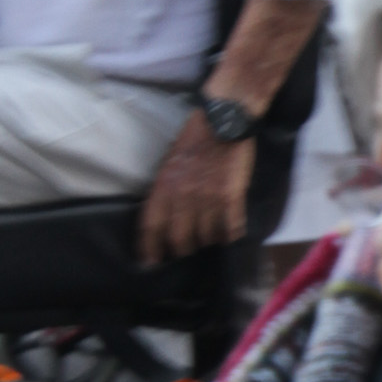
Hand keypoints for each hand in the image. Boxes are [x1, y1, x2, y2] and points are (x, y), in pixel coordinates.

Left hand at [138, 113, 256, 263]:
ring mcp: (209, 198)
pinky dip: (230, 234)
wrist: (225, 120)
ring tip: (210, 235)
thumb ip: (165, 190)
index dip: (149, 249)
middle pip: (179, 239)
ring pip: (206, 237)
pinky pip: (231, 229)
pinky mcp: (232, 197)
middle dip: (181, 249)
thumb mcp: (169, 162)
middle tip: (185, 249)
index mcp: (164, 186)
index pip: (150, 227)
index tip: (151, 262)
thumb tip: (164, 216)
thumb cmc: (194, 138)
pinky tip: (230, 232)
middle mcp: (184, 196)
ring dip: (207, 240)